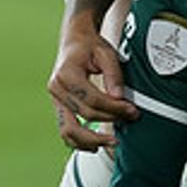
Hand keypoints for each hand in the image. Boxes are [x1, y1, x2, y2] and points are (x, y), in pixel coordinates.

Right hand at [47, 19, 136, 147]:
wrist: (75, 40)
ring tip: (111, 143)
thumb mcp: (106, 53)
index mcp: (66, 74)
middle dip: (109, 121)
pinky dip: (78, 141)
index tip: (132, 110)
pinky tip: (94, 145)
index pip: (93, 99)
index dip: (115, 108)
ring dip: (90, 140)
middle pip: (83, 115)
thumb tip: (119, 98)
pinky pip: (65, 129)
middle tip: (129, 121)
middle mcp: (56, 88)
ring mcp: (55, 99)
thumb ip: (114, 75)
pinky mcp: (58, 106)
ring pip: (68, 129)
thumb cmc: (90, 46)